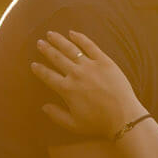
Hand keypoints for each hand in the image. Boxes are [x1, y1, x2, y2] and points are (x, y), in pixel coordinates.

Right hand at [30, 30, 145, 137]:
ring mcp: (90, 66)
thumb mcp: (73, 124)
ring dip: (59, 40)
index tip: (33, 64)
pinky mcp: (105, 61)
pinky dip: (80, 38)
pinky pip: (90, 46)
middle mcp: (75, 74)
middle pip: (57, 58)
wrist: (124, 117)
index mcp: (66, 89)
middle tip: (40, 42)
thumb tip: (44, 107)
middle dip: (46, 49)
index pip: (48, 76)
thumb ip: (56, 115)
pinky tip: (72, 33)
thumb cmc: (99, 123)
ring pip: (70, 49)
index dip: (39, 70)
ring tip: (51, 34)